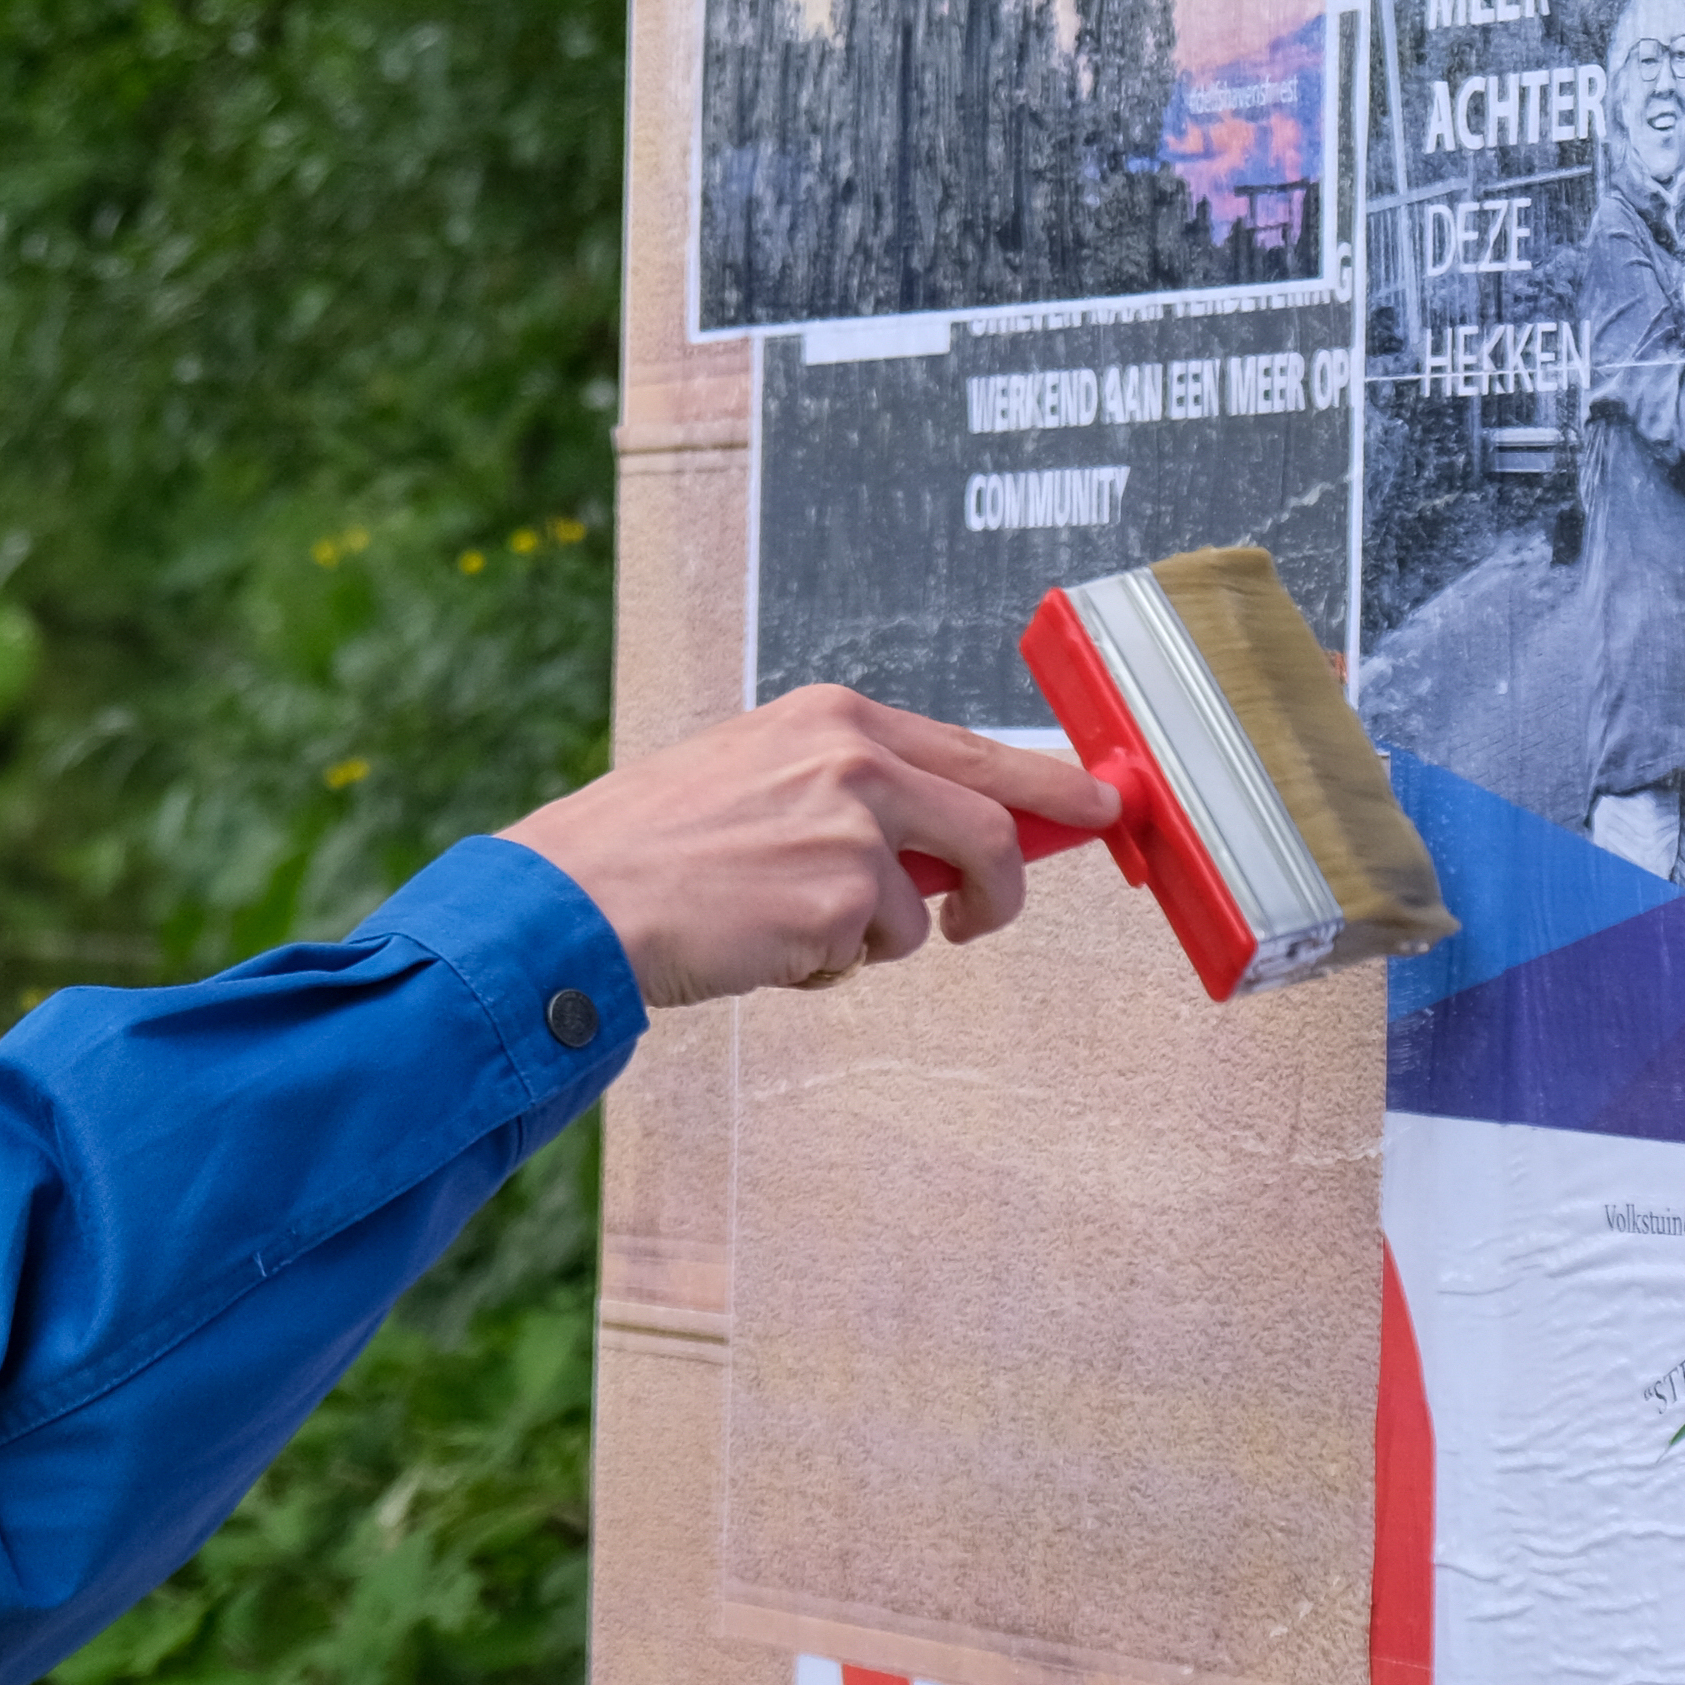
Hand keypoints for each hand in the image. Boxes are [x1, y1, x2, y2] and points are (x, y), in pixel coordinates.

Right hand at [501, 687, 1124, 1005]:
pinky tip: (760, 944)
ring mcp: (853, 831)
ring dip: (867, 938)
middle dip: (1000, 888)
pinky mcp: (840, 902)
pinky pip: (868, 955)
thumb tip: (949, 838)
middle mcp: (856, 760)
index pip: (974, 748)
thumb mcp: (759, 773)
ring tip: (779, 922)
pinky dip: (823, 966)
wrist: (582, 893)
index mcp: (835, 717)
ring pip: (922, 911)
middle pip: (993, 828)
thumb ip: (854, 790)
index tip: (1102, 802)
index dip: (1047, 784)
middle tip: (974, 921)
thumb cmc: (657, 844)